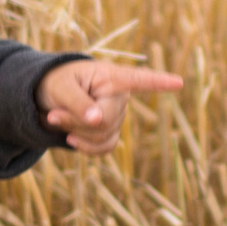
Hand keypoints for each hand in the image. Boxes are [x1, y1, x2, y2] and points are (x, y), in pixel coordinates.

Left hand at [35, 60, 182, 154]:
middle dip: (76, 122)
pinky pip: (104, 148)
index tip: (178, 82)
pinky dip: (85, 148)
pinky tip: (72, 139)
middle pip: (105, 120)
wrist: (48, 98)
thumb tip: (97, 121)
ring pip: (102, 137)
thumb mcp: (60, 88)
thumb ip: (78, 103)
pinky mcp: (110, 133)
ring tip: (58, 119)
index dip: (159, 82)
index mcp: (111, 77)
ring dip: (76, 133)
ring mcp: (118, 116)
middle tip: (53, 114)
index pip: (139, 79)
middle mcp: (120, 96)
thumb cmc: (55, 83)